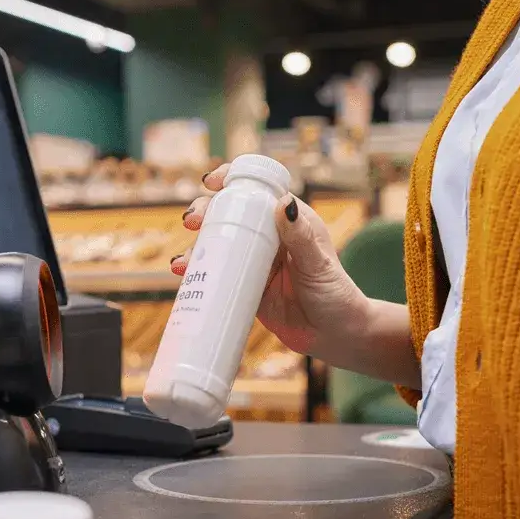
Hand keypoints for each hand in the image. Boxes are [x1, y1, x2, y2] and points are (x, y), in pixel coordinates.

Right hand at [174, 163, 368, 359]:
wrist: (336, 337)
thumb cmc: (335, 296)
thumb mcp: (317, 265)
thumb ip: (300, 237)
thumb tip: (282, 202)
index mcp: (291, 221)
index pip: (259, 191)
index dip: (233, 181)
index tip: (212, 182)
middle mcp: (270, 237)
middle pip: (232, 215)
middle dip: (207, 212)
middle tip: (193, 221)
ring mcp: (255, 263)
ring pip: (220, 244)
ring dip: (197, 246)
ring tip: (184, 261)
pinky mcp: (245, 287)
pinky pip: (218, 274)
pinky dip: (198, 271)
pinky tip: (183, 274)